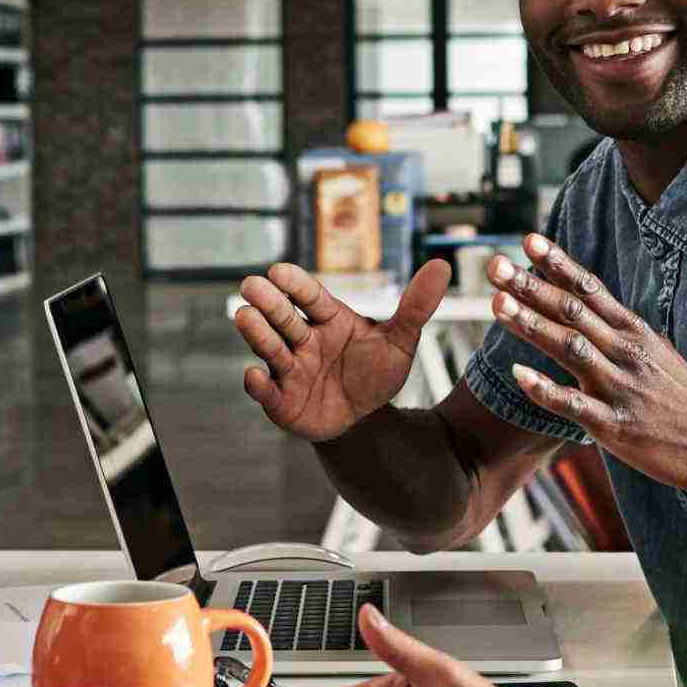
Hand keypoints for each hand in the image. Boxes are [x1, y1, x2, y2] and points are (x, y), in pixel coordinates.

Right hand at [232, 260, 450, 441]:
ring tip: (243, 316)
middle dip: (267, 302)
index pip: (310, 296)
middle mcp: (303, 339)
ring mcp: (289, 369)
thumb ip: (416, 306)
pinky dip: (257, 385)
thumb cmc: (376, 373)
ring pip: (270, 348)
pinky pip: (267, 391)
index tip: (280, 271)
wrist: (365, 419)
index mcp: (328, 319)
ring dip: (256, 333)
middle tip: (251, 284)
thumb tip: (442, 267)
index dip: (295, 284)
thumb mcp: (401, 341)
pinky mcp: (281, 400)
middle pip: (283, 317)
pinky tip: (253, 375)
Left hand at [492, 232, 686, 492]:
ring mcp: (620, 387)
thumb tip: (585, 305)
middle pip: (572, 310)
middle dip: (530, 286)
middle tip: (494, 264)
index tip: (527, 240)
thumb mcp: (654, 351)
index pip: (590, 289)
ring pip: (570, 347)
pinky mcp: (615, 425)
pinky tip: (517, 374)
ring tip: (497, 304)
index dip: (557, 264)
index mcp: (633, 331)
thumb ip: (618, 330)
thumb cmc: (681, 398)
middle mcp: (625, 351)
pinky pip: (573, 404)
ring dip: (532, 324)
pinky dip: (545, 389)